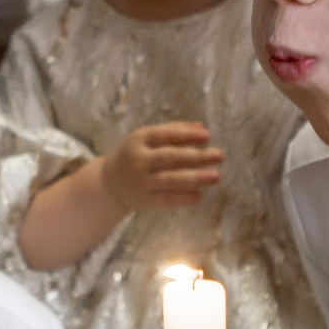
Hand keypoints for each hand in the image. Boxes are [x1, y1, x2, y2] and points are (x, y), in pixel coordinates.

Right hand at [99, 121, 223, 211]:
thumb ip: (174, 131)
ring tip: (216, 176)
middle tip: (219, 155)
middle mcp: (138, 160)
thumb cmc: (136, 155)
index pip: (164, 135)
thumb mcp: (147, 138)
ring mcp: (141, 182)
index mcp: (139, 139)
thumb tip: (202, 128)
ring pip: (170, 180)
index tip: (207, 136)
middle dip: (196, 157)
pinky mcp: (144, 200)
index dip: (186, 135)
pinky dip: (183, 198)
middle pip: (170, 158)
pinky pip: (166, 199)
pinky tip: (199, 195)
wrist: (110, 183)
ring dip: (195, 178)